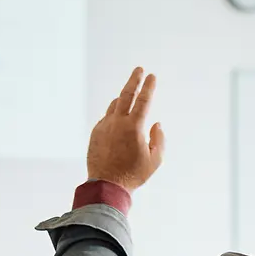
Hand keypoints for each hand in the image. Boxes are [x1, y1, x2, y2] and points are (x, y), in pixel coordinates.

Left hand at [86, 67, 164, 191]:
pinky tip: (118, 117)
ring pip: (114, 105)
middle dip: (134, 80)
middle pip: (126, 94)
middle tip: (138, 70)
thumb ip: (159, 139)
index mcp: (134, 127)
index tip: (152, 76)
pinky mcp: (96, 133)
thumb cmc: (133, 175)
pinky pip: (106, 118)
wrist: (107, 185)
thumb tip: (156, 124)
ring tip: (130, 94)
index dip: (149, 86)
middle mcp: (117, 122)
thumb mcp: (155, 160)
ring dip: (123, 98)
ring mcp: (104, 126)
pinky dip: (114, 114)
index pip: (144, 100)